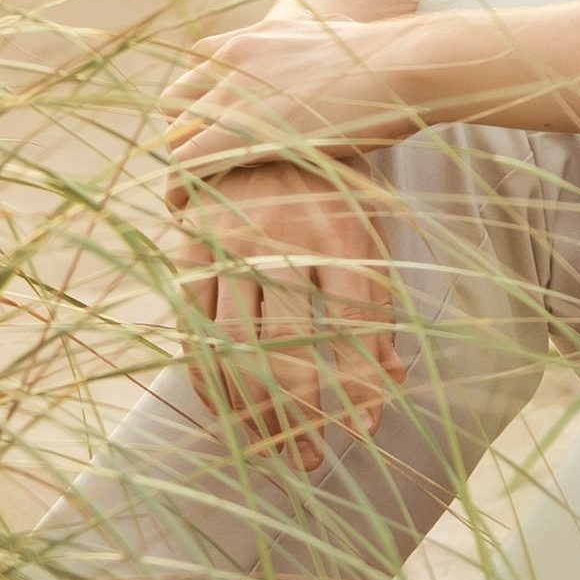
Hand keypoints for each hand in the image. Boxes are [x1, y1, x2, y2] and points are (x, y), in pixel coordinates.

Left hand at [157, 7, 434, 180]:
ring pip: (174, 132)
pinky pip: (185, 162)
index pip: (199, 65)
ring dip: (179, 162)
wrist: (401, 66)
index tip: (213, 128)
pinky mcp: (240, 132)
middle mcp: (232, 60)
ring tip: (188, 194)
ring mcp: (233, 94)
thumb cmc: (386, 61)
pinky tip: (184, 210)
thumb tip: (340, 38)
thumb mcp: (337, 38)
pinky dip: (179, 187)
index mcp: (253, 39)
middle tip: (202, 166)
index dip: (202, 100)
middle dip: (182, 132)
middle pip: (177, 98)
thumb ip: (315, 47)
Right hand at [170, 157, 402, 460]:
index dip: (358, 383)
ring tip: (273, 450)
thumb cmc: (331, 187)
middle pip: (285, 346)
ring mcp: (226, 245)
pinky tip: (228, 416)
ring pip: (232, 348)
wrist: (261, 122)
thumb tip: (390, 384)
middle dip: (300, 413)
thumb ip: (377, 308)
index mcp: (337, 232)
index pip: (350, 323)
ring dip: (251, 410)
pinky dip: (209, 381)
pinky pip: (192, 331)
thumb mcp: (368, 233)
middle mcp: (277, 240)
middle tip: (312, 457)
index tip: (362, 430)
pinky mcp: (188, 250)